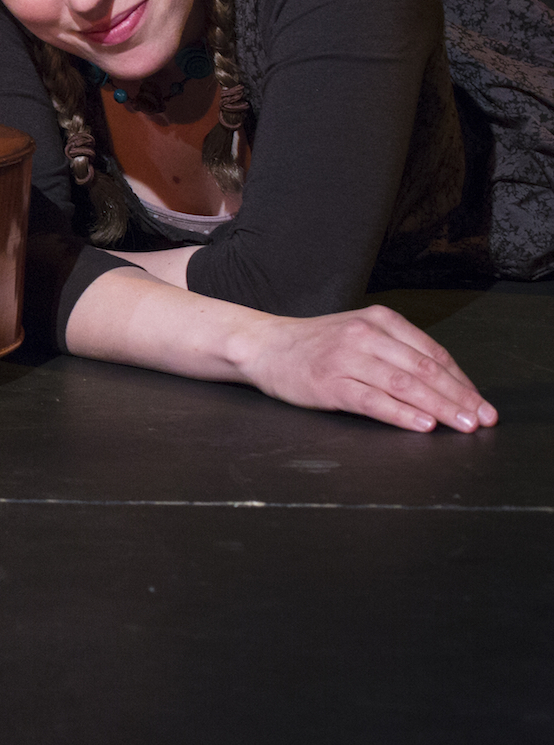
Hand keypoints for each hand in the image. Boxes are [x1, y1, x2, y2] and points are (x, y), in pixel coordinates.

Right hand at [227, 304, 498, 432]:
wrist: (263, 345)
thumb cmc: (316, 345)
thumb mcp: (360, 333)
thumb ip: (397, 351)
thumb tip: (446, 384)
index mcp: (380, 320)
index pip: (432, 353)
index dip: (462, 381)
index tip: (481, 404)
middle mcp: (365, 335)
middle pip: (424, 369)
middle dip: (458, 397)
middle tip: (482, 419)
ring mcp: (346, 358)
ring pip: (404, 385)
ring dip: (439, 408)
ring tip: (462, 425)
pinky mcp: (329, 383)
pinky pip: (373, 400)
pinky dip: (401, 413)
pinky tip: (422, 424)